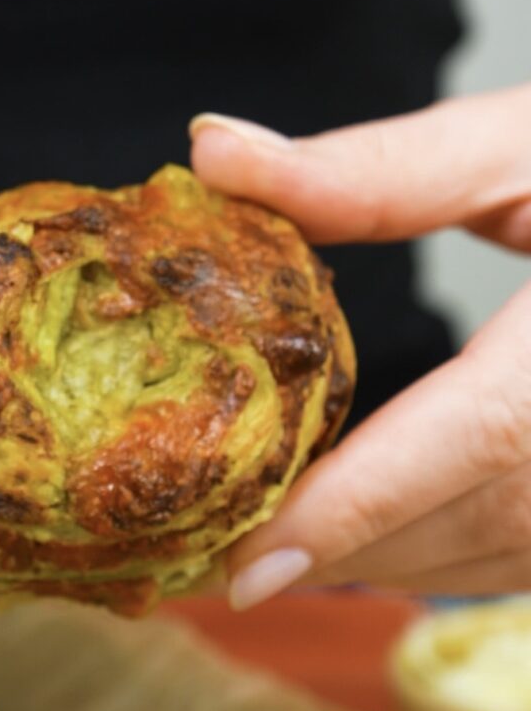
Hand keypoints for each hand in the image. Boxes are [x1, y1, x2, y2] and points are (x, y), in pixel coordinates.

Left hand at [189, 83, 530, 605]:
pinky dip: (428, 556)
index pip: (476, 437)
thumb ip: (374, 169)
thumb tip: (214, 151)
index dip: (358, 508)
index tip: (248, 566)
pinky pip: (517, 560)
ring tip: (265, 552)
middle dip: (336, 549)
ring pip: (493, 559)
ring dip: (374, 562)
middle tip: (211, 561)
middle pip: (469, 520)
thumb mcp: (524, 144)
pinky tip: (359, 540)